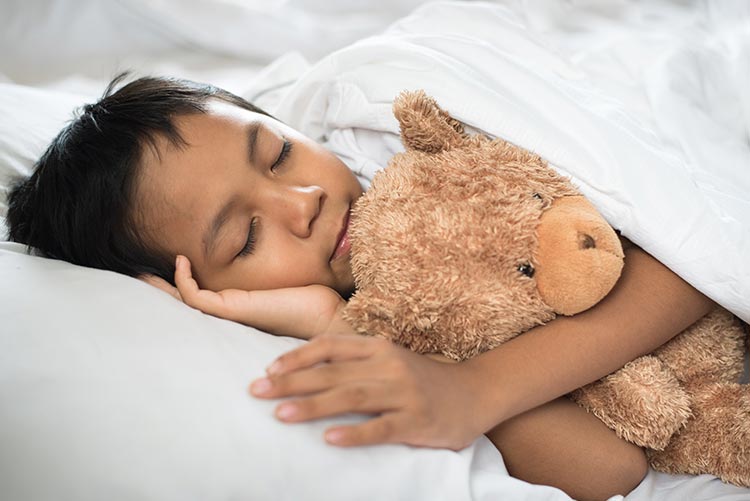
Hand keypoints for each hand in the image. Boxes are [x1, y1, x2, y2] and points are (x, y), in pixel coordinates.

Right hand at [140, 255, 353, 338]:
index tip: (172, 261)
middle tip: (137, 275)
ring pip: (185, 303)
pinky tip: (180, 261)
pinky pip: (196, 297)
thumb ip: (276, 269)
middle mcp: (231, 313)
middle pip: (186, 304)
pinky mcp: (234, 309)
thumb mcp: (290, 277)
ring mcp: (230, 313)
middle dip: (160, 291)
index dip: (182, 284)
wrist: (331, 319)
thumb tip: (281, 247)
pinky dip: (184, 280)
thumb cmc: (317, 301)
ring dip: (162, 288)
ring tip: (142, 272)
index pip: (203, 299)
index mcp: (241, 308)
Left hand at [249, 335, 483, 449]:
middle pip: (333, 373)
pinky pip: (382, 428)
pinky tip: (329, 439)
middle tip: (258, 392)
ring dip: (314, 406)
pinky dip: (354, 433)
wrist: (475, 393)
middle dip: (292, 382)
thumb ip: (355, 362)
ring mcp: (404, 393)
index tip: (268, 369)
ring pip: (352, 397)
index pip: (330, 346)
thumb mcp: (390, 360)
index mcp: (379, 348)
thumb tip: (307, 370)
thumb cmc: (423, 380)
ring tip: (281, 414)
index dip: (297, 357)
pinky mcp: (417, 421)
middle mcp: (389, 365)